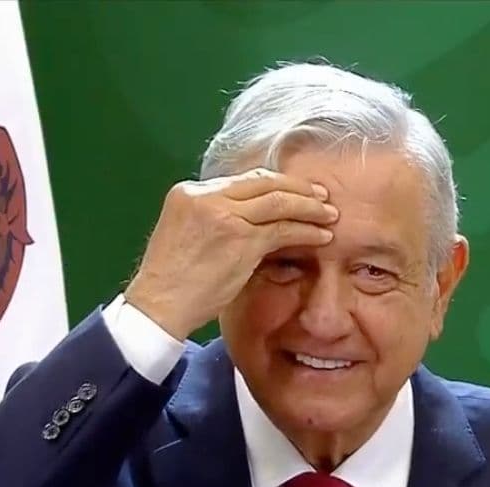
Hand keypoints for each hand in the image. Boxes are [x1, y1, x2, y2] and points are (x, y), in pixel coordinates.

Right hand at [124, 168, 337, 339]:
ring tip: (329, 214)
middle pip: (264, 183)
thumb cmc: (174, 277)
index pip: (243, 180)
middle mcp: (207, 197)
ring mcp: (224, 215)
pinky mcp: (240, 239)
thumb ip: (217, 217)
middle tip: (322, 196)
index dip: (276, 184)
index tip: (297, 190)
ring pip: (278, 202)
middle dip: (298, 188)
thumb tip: (256, 217)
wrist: (159, 302)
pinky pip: (282, 229)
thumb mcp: (189, 233)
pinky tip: (322, 236)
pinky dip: (306, 231)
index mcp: (190, 192)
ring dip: (309, 207)